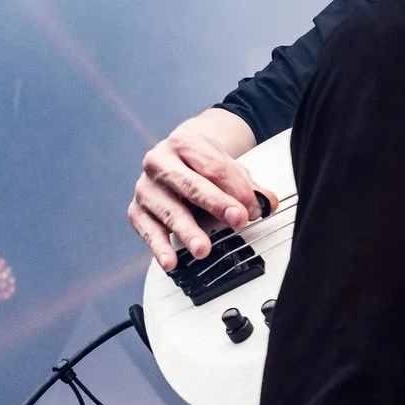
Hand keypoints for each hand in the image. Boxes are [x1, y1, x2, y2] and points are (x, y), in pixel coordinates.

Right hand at [129, 108, 266, 271]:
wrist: (176, 155)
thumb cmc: (202, 164)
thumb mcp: (228, 167)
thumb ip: (249, 187)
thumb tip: (268, 204)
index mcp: (185, 143)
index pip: (213, 167)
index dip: (236, 189)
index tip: (252, 209)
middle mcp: (160, 162)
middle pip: (191, 185)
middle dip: (216, 204)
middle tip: (237, 220)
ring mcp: (146, 187)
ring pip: (169, 210)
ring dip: (188, 231)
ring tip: (203, 249)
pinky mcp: (136, 210)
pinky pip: (148, 231)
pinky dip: (159, 247)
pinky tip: (170, 261)